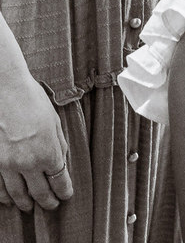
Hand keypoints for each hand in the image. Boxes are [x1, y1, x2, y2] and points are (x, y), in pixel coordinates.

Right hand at [0, 71, 72, 211]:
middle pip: (39, 192)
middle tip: (51, 206)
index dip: (63, 191)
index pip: (59, 181)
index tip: (66, 196)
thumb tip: (60, 161)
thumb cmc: (32, 101)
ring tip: (29, 207)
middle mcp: (28, 163)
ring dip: (24, 202)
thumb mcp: (54, 122)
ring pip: (16, 193)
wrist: (5, 91)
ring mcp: (7, 164)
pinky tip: (8, 199)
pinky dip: (3, 196)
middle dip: (47, 202)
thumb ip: (58, 144)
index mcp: (48, 152)